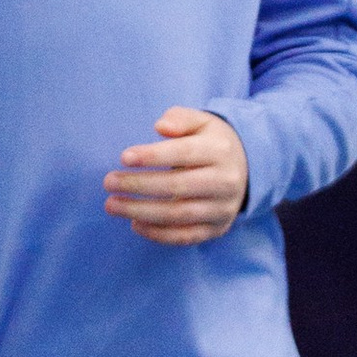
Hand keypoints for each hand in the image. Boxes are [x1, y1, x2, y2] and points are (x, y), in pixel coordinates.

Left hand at [103, 105, 248, 247]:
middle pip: (178, 186)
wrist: (248, 169)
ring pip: (179, 214)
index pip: (184, 153)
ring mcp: (223, 207)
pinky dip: (158, 234)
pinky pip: (186, 236)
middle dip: (139, 185)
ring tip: (113, 205)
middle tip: (108, 182)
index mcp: (220, 150)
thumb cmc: (212, 142)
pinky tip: (135, 224)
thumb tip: (161, 126)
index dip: (153, 156)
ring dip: (141, 212)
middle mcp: (225, 181)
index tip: (124, 157)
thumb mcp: (201, 122)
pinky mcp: (218, 228)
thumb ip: (180, 119)